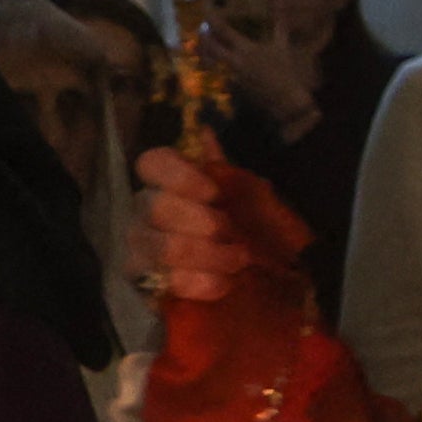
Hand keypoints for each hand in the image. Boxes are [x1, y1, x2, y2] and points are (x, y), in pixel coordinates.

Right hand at [127, 145, 250, 306]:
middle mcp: (147, 212)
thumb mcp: (257, 199)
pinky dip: (198, 283)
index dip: (179, 176)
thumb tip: (204, 134)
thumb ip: (228, 172)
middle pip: (154, 207)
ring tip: (238, 260)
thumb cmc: (263, 232)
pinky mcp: (147, 287)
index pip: (151, 164)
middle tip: (233, 233)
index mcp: (172, 183)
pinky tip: (225, 284)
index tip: (214, 193)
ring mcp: (141, 250)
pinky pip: (161, 283)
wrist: (280, 281)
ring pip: (157, 246)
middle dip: (201, 222)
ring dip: (206, 254)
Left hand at [212, 19, 319, 140]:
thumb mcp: (284, 47)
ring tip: (208, 43)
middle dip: (204, 36)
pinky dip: (219, 63)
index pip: (223, 30)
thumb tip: (279, 6)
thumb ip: (280, 27)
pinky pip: (223, 70)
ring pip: (214, 59)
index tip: (207, 9)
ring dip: (208, 50)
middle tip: (202, 28)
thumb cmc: (286, 72)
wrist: (285, 101)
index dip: (213, 19)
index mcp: (246, 49)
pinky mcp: (235, 84)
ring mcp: (233, 74)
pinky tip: (223, 60)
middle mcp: (235, 60)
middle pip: (211, 46)